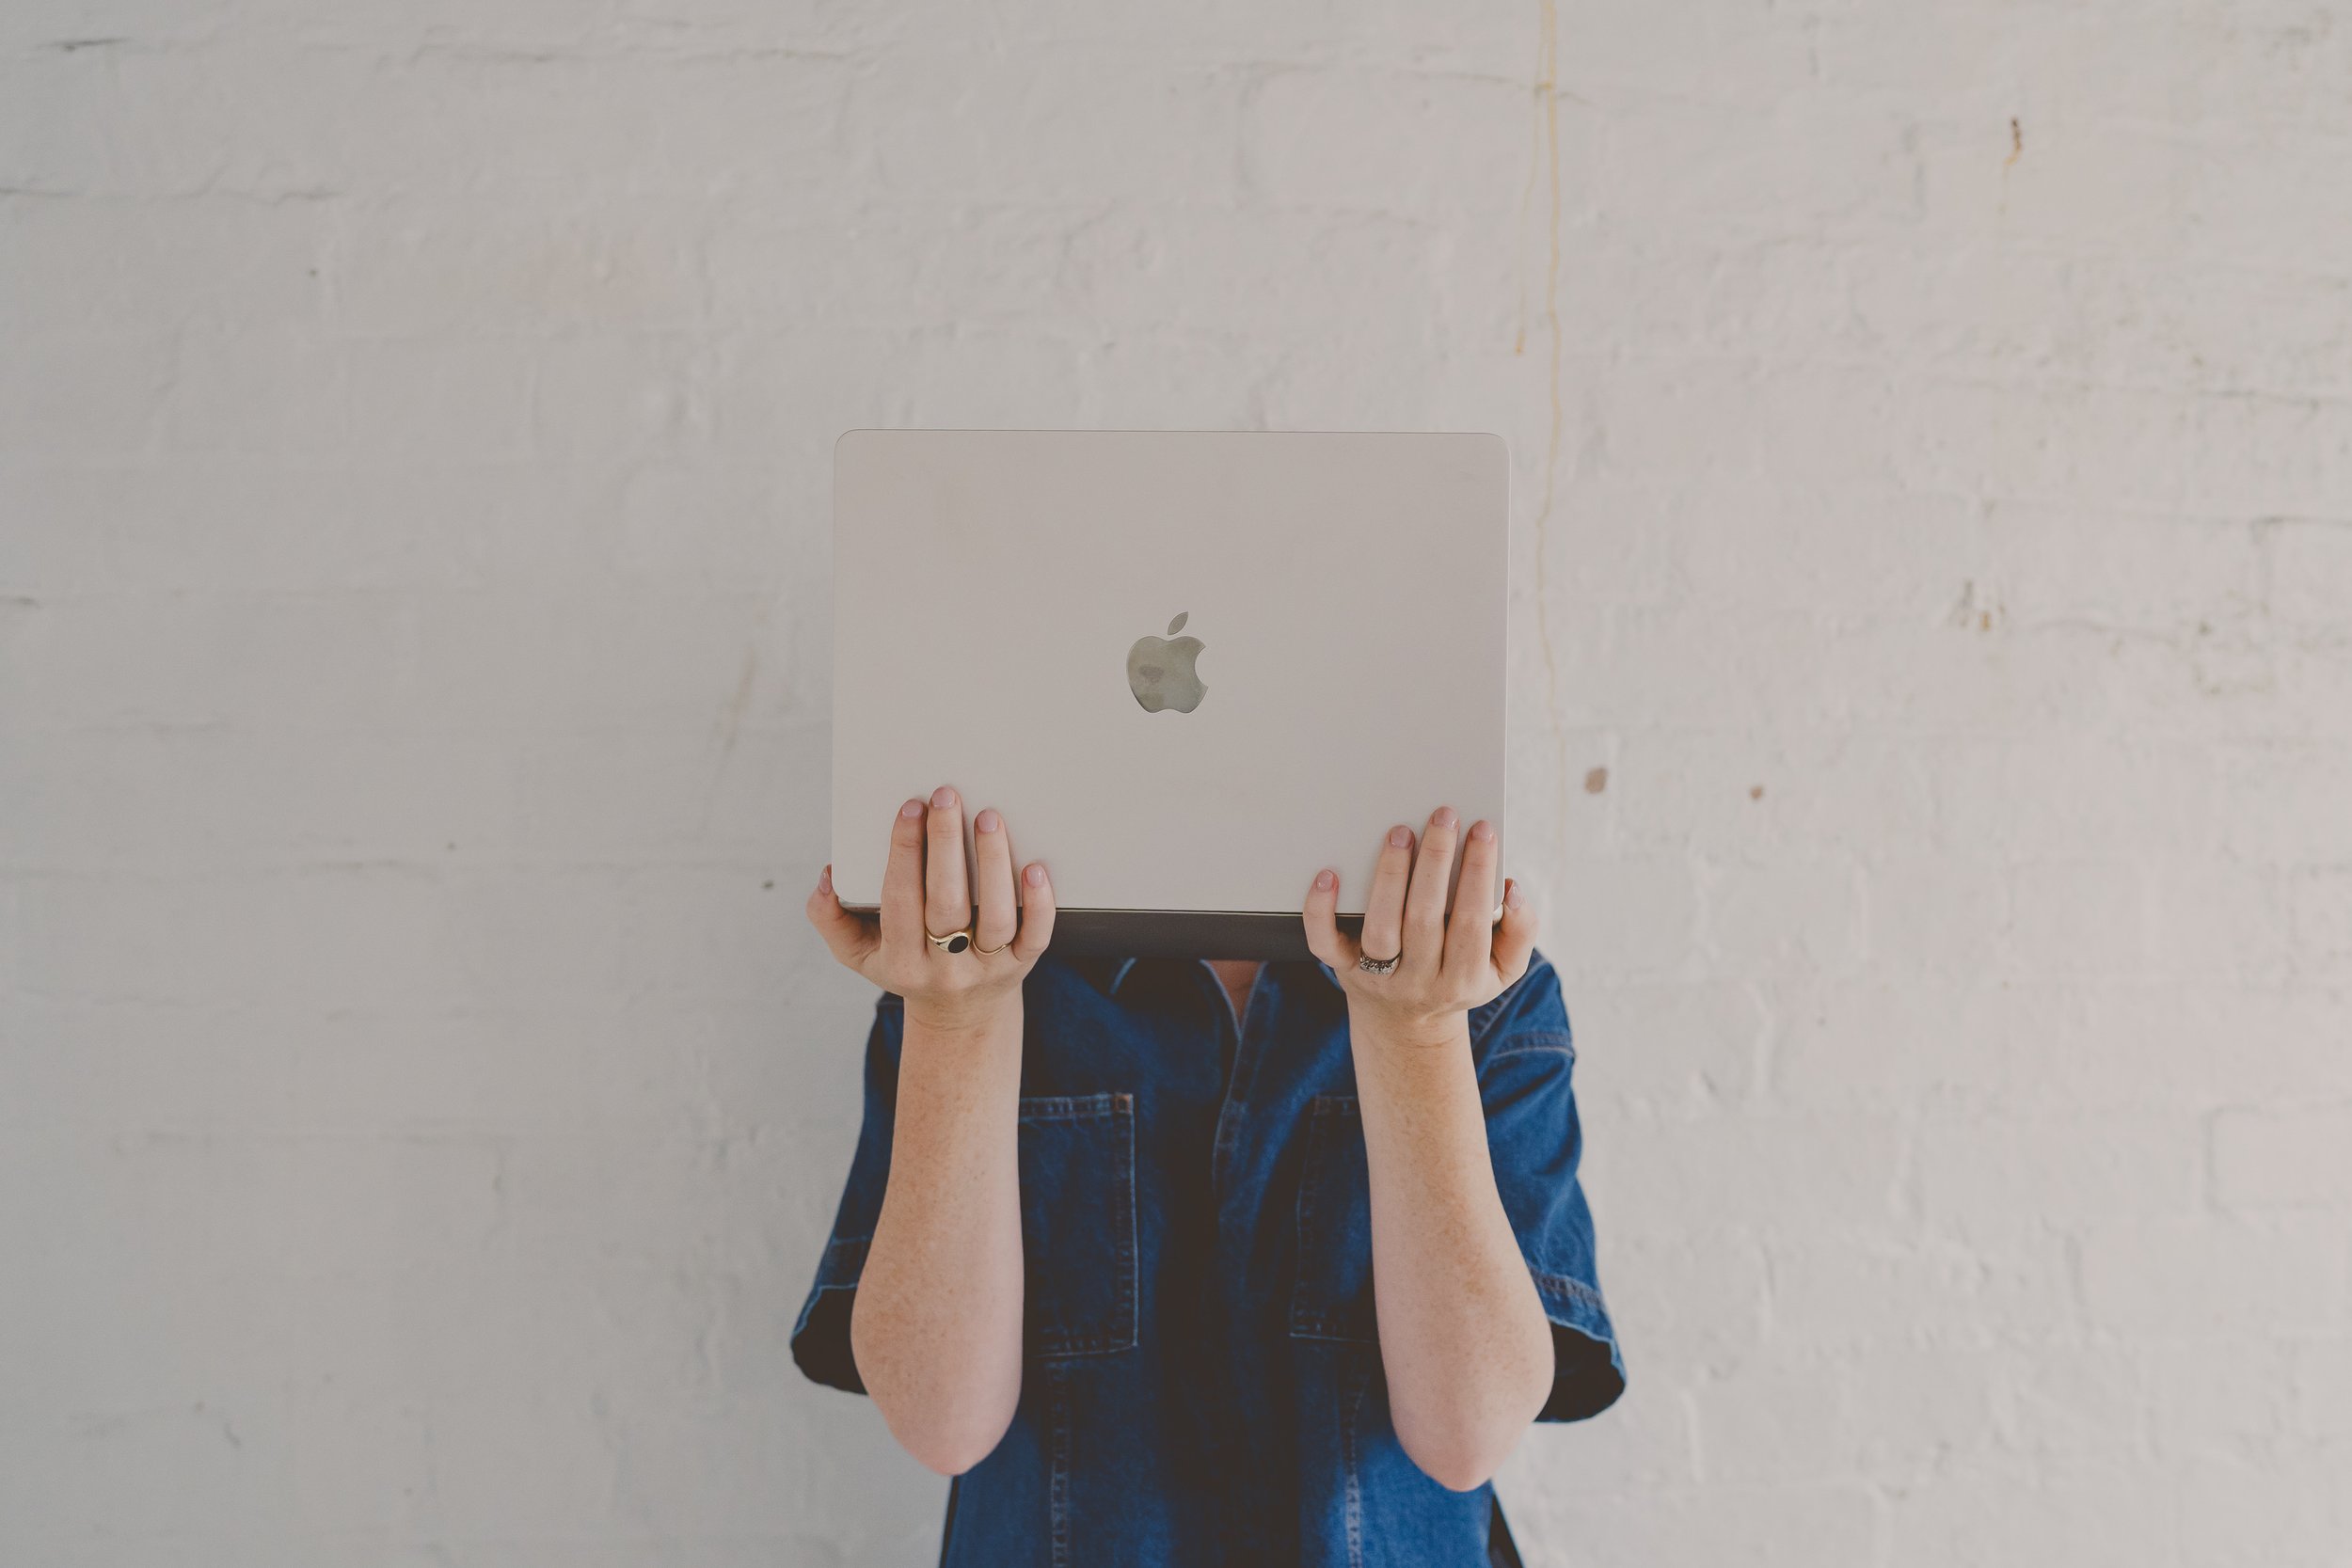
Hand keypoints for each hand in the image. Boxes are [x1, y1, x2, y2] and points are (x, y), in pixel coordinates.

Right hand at [807, 785, 1055, 1029]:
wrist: (960, 1015)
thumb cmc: (907, 966)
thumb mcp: (858, 952)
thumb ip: (831, 917)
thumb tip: (829, 877)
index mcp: (901, 961)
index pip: (899, 900)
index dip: (903, 852)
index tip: (909, 807)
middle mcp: (945, 967)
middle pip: (946, 903)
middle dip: (945, 844)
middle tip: (946, 797)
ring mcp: (987, 968)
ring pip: (995, 916)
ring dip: (992, 863)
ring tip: (988, 817)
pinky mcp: (1023, 965)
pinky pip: (1036, 937)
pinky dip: (1039, 903)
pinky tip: (1035, 867)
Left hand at [1302, 805, 1535, 1045]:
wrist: (1406, 1024)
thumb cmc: (1459, 977)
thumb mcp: (1503, 969)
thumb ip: (1520, 930)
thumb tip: (1512, 890)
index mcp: (1463, 978)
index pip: (1472, 921)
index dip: (1478, 874)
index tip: (1482, 829)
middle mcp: (1419, 980)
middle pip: (1425, 918)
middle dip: (1436, 862)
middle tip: (1443, 816)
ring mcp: (1377, 976)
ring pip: (1380, 927)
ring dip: (1390, 876)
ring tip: (1400, 833)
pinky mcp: (1342, 968)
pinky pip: (1325, 942)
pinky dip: (1321, 910)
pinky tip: (1328, 875)